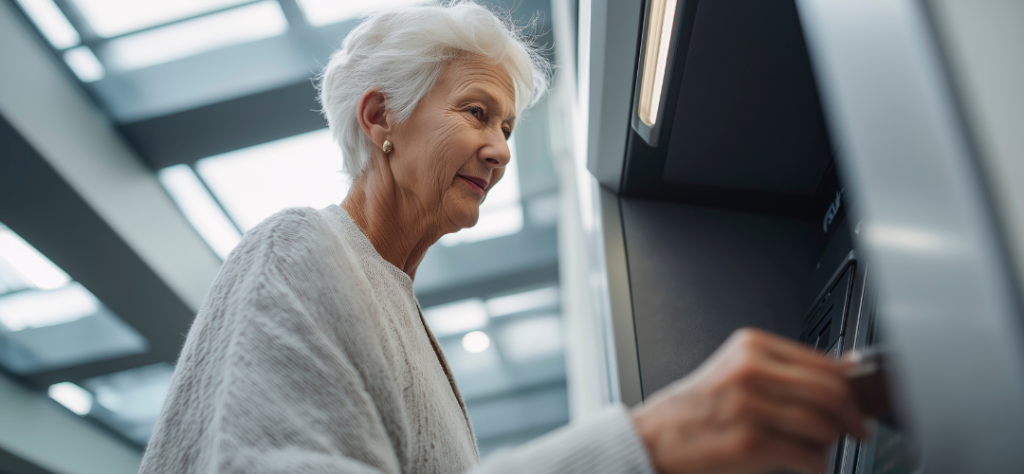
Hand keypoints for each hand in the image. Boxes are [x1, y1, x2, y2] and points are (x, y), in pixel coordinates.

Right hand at [631, 329, 868, 473]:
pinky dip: (815, 464)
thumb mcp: (737, 373)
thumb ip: (786, 371)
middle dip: (853, 416)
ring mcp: (749, 407)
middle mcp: (750, 372)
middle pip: (830, 392)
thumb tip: (846, 371)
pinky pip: (807, 456)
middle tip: (859, 428)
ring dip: (829, 443)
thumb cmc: (698, 409)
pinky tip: (805, 463)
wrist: (655, 439)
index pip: (823, 362)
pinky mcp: (748, 443)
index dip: (852, 387)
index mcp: (751, 347)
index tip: (862, 402)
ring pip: (822, 426)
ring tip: (818, 448)